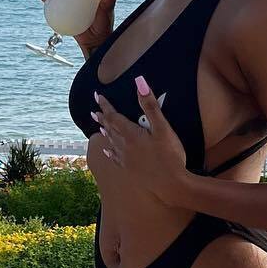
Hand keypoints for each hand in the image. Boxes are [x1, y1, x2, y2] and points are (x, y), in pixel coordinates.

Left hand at [91, 78, 188, 204]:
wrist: (172, 185)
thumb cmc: (170, 155)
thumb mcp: (162, 128)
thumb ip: (150, 105)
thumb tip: (139, 82)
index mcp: (131, 134)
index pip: (114, 116)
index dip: (106, 106)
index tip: (98, 97)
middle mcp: (124, 147)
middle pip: (110, 129)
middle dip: (102, 118)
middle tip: (94, 111)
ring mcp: (126, 160)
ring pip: (111, 142)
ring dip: (105, 132)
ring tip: (98, 126)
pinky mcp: (130, 170)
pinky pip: (115, 158)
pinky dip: (109, 151)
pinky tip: (107, 150)